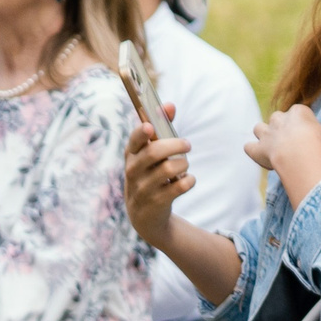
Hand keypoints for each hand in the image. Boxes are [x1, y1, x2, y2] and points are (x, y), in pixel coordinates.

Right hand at [125, 101, 191, 245]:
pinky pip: (179, 187)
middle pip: (155, 153)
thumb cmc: (151, 175)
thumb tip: (170, 105)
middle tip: (187, 144)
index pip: (133, 141)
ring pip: (169, 168)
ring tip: (184, 167)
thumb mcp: (151, 154)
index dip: (140, 133)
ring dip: (184, 164)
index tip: (149, 126)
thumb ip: (161, 128)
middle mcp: (133, 171)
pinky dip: (188, 181)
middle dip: (176, 145)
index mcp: (131, 155)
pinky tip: (186, 181)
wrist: (145, 215)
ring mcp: (143, 189)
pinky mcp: (156, 203)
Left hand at [247, 104, 320, 176]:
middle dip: (282, 127)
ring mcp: (266, 133)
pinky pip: (248, 147)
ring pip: (258, 128)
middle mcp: (280, 119)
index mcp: (299, 112)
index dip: (305, 125)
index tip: (311, 137)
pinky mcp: (257, 149)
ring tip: (274, 147)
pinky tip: (261, 156)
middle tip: (292, 142)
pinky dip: (253, 151)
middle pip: (277, 117)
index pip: (300, 113)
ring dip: (264, 135)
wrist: (302, 156)